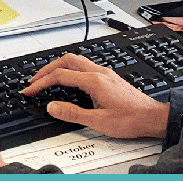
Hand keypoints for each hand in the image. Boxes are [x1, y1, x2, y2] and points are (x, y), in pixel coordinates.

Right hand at [19, 52, 170, 141]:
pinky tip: (68, 81)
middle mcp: (100, 73)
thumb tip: (52, 107)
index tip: (30, 90)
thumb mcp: (98, 121)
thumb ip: (72, 113)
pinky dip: (70, 70)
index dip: (41, 82)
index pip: (60, 75)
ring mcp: (105, 74)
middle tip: (34, 81)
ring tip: (47, 78)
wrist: (152, 117)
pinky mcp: (109, 78)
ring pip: (76, 61)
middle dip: (46, 69)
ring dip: (58, 67)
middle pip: (66, 60)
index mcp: (94, 81)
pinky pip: (85, 67)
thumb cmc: (131, 119)